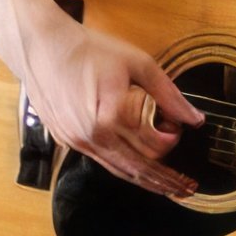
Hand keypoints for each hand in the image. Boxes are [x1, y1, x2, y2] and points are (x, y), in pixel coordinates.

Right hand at [21, 16, 205, 197]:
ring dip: (146, 182)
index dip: (172, 140)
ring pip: (118, 171)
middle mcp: (91, 136)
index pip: (153, 145)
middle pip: (138, 168)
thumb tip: (196, 119)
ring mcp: (76, 141)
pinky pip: (102, 162)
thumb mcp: (138, 64)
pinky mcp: (67, 141)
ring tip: (168, 190)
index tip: (176, 127)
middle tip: (187, 187)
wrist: (40, 46)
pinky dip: (123, 170)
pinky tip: (138, 173)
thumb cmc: (89, 50)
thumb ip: (169, 94)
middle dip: (166, 179)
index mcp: (110, 116)